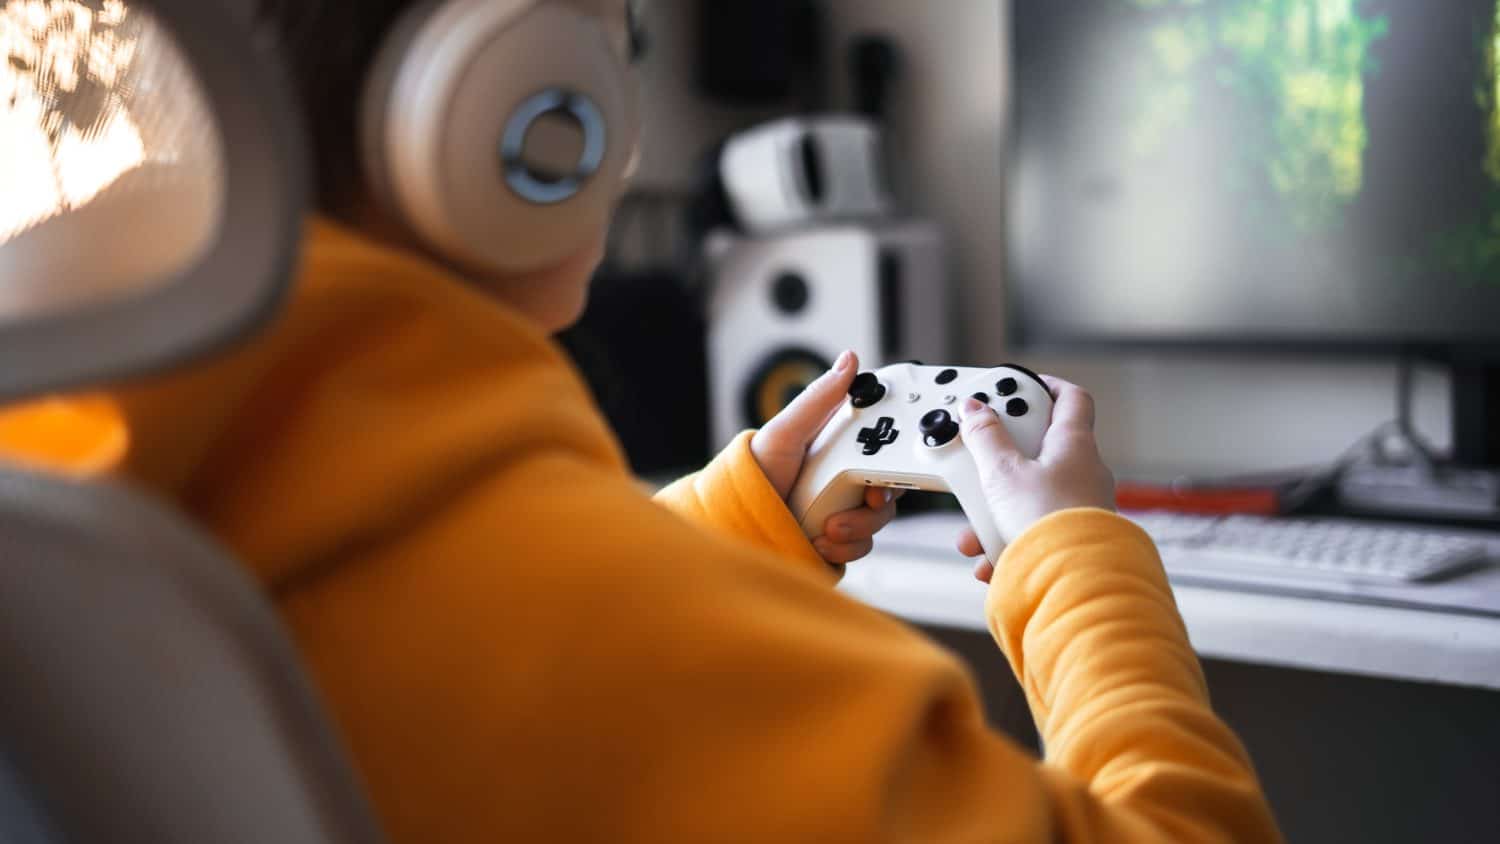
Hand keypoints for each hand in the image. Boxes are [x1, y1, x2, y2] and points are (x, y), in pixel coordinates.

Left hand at [751, 351, 899, 564]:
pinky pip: (862, 545)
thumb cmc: (753, 473)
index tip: (889, 465)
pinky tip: (817, 541)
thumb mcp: (786, 432)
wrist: (735, 524)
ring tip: (825, 526)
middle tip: (863, 500)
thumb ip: (819, 400)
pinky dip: (843, 547)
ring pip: (879, 519)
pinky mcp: (839, 539)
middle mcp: (846, 478)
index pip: (886, 447)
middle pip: (890, 486)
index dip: (897, 456)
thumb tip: (849, 360)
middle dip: (877, 500)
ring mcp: (844, 510)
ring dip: (856, 526)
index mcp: (840, 447)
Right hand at [955, 375, 1115, 583]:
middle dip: (1000, 462)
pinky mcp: (1070, 537)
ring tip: (973, 533)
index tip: (1016, 388)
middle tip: (978, 463)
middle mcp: (1084, 472)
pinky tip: (989, 559)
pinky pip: (1032, 530)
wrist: (1074, 580)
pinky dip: (1005, 542)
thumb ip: (986, 437)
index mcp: (1074, 444)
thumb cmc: (1050, 521)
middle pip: (1038, 451)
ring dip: (995, 513)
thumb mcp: (1003, 472)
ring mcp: (1079, 506)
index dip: (1045, 386)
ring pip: (1029, 497)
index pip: (1071, 399)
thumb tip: (976, 409)